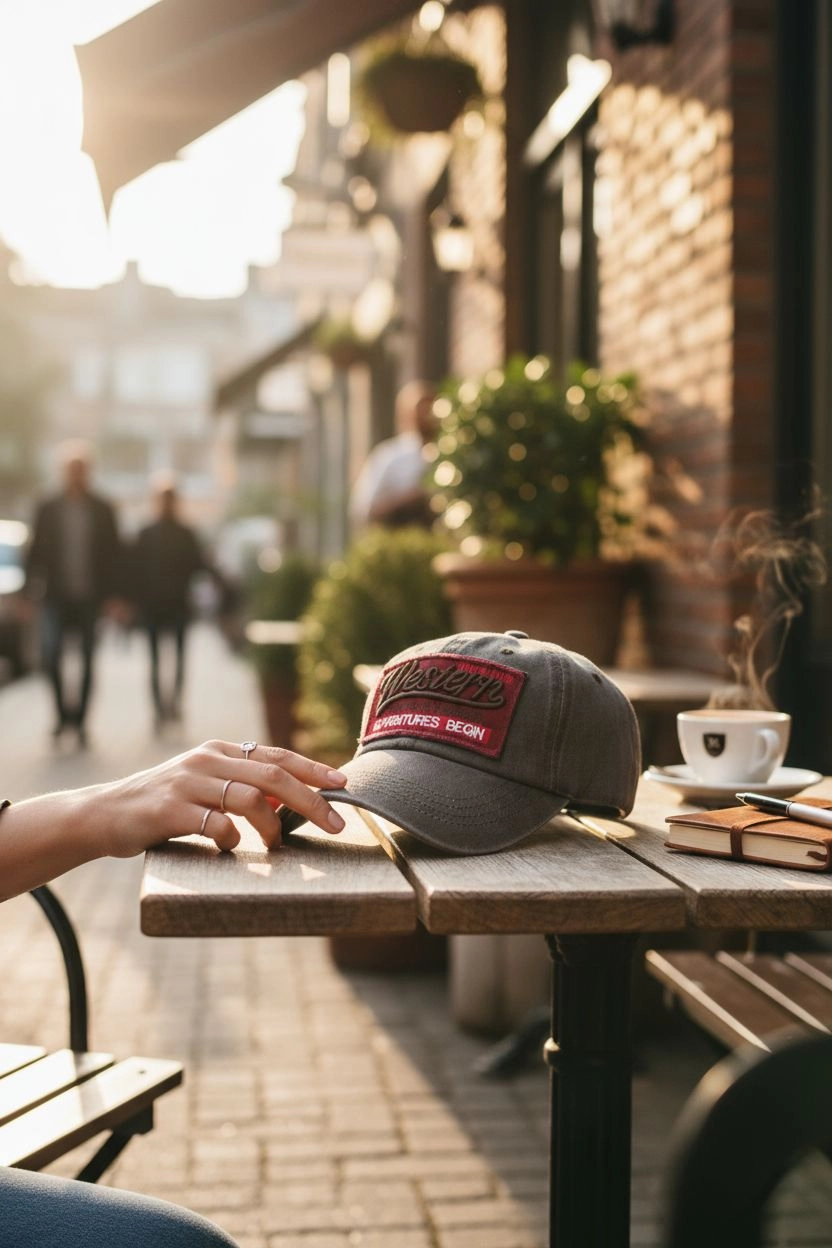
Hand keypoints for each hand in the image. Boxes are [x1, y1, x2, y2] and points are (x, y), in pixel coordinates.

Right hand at [93, 740, 347, 856]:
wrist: (106, 814)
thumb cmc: (165, 805)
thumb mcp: (205, 785)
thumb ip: (243, 786)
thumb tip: (291, 800)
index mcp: (219, 751)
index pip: (277, 755)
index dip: (313, 768)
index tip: (343, 783)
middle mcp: (206, 760)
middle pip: (272, 775)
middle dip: (310, 799)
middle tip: (335, 823)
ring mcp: (187, 783)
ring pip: (248, 797)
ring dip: (272, 825)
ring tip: (277, 844)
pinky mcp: (169, 810)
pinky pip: (214, 824)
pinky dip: (231, 839)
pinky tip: (230, 848)